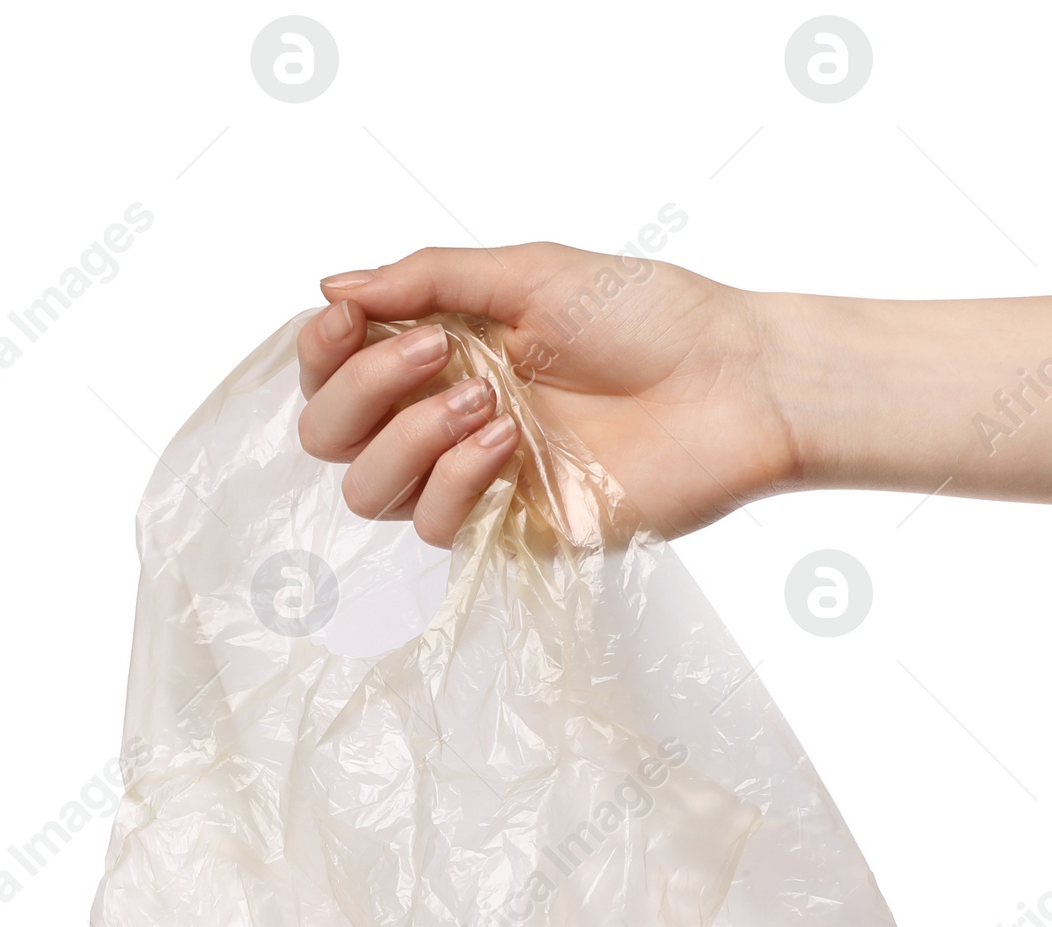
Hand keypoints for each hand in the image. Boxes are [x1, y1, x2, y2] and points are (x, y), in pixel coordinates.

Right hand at [295, 243, 799, 546]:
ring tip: (485, 399)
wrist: (731, 384)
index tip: (348, 316)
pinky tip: (507, 441)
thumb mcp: (531, 272)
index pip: (335, 370)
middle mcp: (445, 419)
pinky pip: (434, 525)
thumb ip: (430, 277)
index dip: (320, 349)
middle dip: (360, 389)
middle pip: (330, 436)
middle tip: (434, 354)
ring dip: (407, 436)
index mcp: (443, 353)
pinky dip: (454, 477)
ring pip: (368, 490)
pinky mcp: (511, 530)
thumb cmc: (650, 318)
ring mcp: (474, 480)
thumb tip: (332, 284)